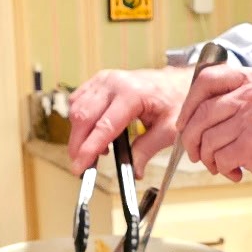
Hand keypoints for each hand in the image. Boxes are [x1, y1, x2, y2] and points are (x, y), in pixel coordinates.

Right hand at [67, 67, 187, 175]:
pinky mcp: (98, 81)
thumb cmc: (175, 101)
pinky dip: (80, 121)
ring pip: (76, 110)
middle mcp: (113, 83)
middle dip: (77, 145)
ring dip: (79, 134)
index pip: (104, 126)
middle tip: (82, 167)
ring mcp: (103, 80)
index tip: (80, 167)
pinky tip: (94, 134)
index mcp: (132, 94)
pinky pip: (77, 102)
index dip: (88, 149)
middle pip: (83, 117)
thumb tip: (133, 172)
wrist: (176, 82)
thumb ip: (147, 150)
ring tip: (97, 151)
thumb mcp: (168, 130)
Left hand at [179, 64, 251, 192]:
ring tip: (222, 165)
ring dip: (208, 158)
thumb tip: (199, 113)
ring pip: (206, 139)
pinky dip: (222, 169)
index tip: (185, 121)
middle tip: (196, 153)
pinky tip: (236, 172)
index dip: (189, 103)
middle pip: (200, 112)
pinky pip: (219, 158)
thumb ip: (239, 98)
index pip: (206, 79)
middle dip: (191, 138)